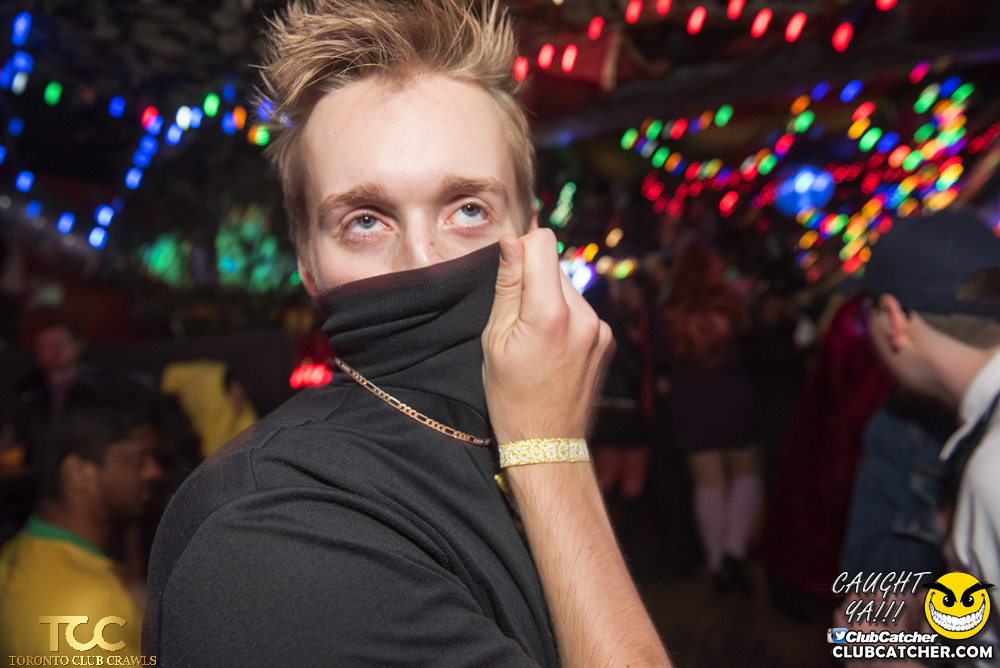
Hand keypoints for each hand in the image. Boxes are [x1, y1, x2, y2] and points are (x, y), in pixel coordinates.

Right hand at [482, 229, 614, 443]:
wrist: (548, 442)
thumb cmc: (511, 396)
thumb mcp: (495, 340)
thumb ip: (507, 287)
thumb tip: (511, 242)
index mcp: (550, 314)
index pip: (544, 242)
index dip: (522, 248)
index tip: (510, 268)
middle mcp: (583, 316)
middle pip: (555, 265)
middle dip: (534, 279)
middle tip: (516, 318)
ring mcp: (600, 329)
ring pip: (569, 289)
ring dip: (551, 300)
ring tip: (535, 339)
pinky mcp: (607, 340)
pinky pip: (582, 311)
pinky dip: (566, 319)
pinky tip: (553, 349)